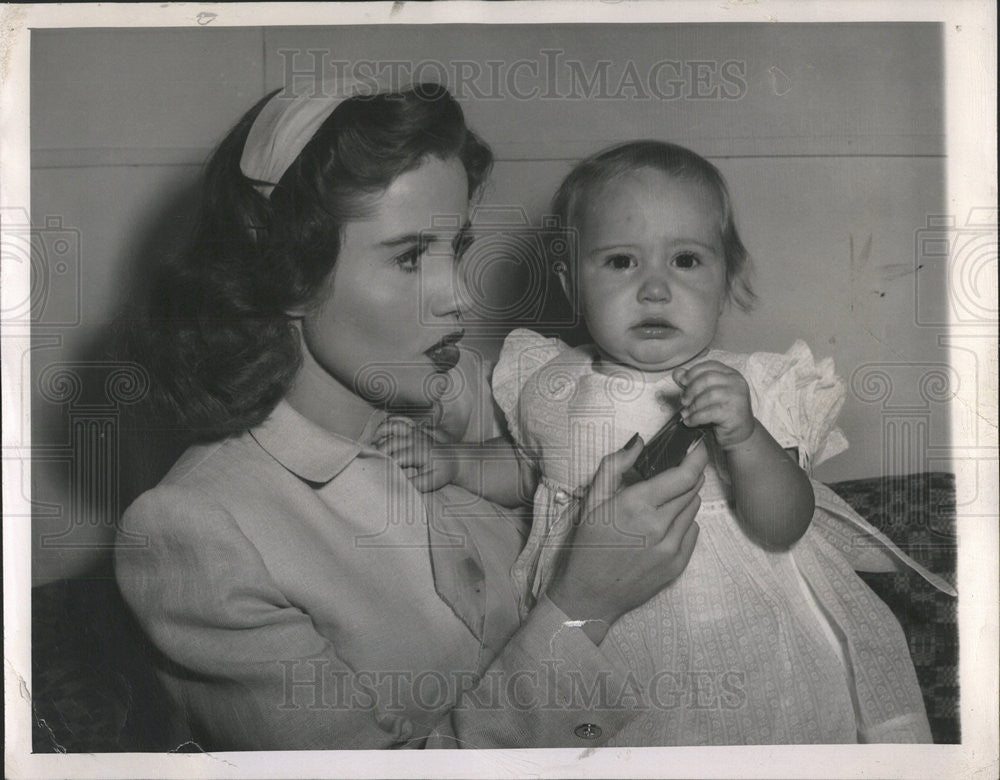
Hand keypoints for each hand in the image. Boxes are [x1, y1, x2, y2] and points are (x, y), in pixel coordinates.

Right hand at [371, 416, 457, 492]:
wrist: (456, 459)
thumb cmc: (442, 472)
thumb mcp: (431, 483)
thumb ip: (414, 484)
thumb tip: (397, 482)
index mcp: (419, 451)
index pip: (395, 458)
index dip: (384, 466)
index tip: (376, 473)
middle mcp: (415, 438)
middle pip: (389, 443)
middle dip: (377, 454)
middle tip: (371, 464)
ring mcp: (414, 430)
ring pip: (390, 427)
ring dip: (378, 437)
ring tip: (372, 449)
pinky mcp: (413, 427)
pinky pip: (397, 420)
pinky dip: (386, 425)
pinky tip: (379, 436)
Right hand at [546, 434, 706, 644]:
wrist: (588, 596)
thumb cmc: (586, 546)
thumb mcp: (591, 501)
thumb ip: (614, 466)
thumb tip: (637, 441)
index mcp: (636, 505)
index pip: (684, 475)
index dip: (696, 457)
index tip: (698, 447)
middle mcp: (658, 526)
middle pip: (693, 489)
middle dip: (689, 474)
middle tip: (676, 470)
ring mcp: (671, 548)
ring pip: (693, 509)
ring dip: (683, 498)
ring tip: (662, 501)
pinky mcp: (677, 565)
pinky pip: (692, 531)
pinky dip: (682, 522)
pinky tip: (662, 525)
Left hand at [674, 360, 755, 448]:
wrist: (740, 433)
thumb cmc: (722, 411)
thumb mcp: (707, 394)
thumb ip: (692, 382)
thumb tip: (677, 373)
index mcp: (731, 374)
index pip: (710, 365)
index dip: (693, 372)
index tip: (682, 382)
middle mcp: (737, 383)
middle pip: (707, 378)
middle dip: (691, 390)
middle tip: (683, 401)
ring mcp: (737, 398)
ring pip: (709, 396)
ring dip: (692, 406)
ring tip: (686, 413)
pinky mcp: (734, 414)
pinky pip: (710, 413)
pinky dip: (695, 418)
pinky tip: (690, 422)